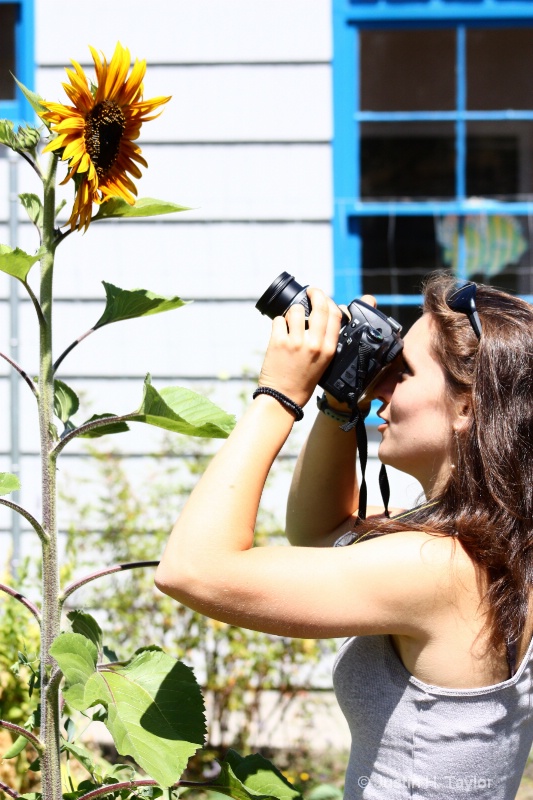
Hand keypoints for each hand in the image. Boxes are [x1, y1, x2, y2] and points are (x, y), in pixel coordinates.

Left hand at [257, 288, 342, 407]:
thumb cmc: (303, 381)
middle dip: (315, 293)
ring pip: (296, 310)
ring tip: (290, 322)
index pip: (336, 316)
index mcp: (329, 349)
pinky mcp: (278, 342)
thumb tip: (320, 318)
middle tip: (310, 291)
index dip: (329, 301)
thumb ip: (324, 342)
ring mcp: (296, 342)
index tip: (323, 297)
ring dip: (292, 312)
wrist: (283, 398)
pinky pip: (279, 320)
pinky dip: (278, 323)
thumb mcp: (323, 363)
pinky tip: (280, 332)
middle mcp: (315, 344)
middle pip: (319, 306)